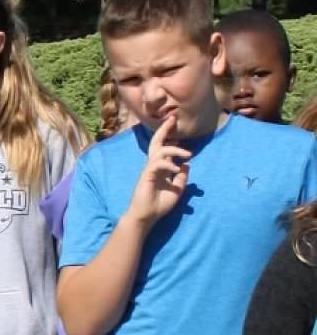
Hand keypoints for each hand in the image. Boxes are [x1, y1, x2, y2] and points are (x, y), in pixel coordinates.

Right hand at [127, 108, 191, 227]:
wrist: (147, 217)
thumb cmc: (159, 205)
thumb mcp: (177, 190)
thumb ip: (182, 177)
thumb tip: (187, 164)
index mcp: (161, 168)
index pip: (165, 148)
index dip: (171, 137)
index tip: (178, 127)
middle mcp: (154, 166)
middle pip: (157, 142)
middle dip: (165, 129)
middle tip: (173, 117)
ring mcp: (149, 170)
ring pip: (160, 151)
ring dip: (175, 150)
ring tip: (188, 154)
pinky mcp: (147, 175)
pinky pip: (158, 164)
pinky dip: (169, 164)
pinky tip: (178, 169)